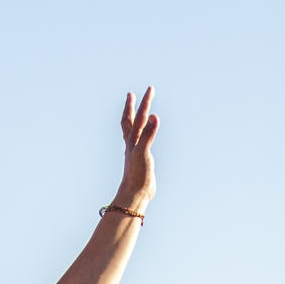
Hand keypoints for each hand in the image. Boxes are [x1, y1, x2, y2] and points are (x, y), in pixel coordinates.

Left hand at [115, 88, 158, 208]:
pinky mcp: (142, 160)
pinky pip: (142, 143)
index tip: (149, 89)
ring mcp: (136, 152)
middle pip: (130, 122)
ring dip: (136, 120)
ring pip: (134, 132)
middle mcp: (132, 144)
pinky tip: (146, 136)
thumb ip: (148, 134)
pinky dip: (144, 135)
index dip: (143, 102)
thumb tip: (154, 116)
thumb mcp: (143, 151)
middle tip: (133, 94)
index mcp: (133, 141)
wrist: (135, 194)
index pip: (138, 117)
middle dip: (132, 107)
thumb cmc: (137, 174)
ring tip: (140, 113)